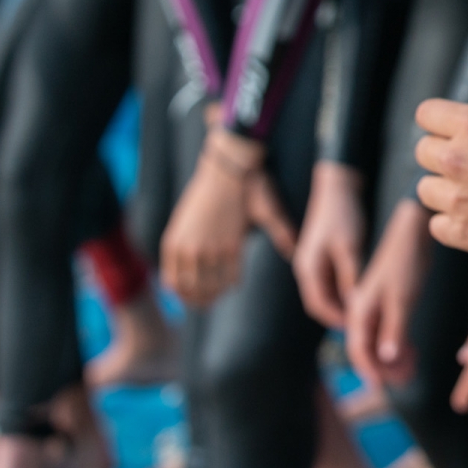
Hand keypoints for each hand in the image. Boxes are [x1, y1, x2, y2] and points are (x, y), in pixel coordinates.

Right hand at [160, 128, 292, 305]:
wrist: (225, 167)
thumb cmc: (251, 188)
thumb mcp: (270, 212)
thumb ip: (282, 234)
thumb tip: (298, 253)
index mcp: (232, 247)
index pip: (228, 283)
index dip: (227, 288)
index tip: (228, 288)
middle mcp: (208, 249)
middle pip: (205, 289)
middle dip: (209, 297)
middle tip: (210, 299)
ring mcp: (188, 245)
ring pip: (186, 285)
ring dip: (190, 295)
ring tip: (195, 296)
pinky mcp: (174, 238)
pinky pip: (169, 272)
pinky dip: (173, 284)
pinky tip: (178, 287)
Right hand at [293, 162, 364, 327]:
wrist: (337, 185)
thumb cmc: (343, 215)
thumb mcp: (350, 248)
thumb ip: (349, 277)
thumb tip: (353, 304)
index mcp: (309, 268)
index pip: (319, 305)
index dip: (336, 320)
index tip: (355, 331)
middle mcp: (307, 267)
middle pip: (320, 301)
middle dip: (337, 316)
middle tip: (360, 328)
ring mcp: (312, 260)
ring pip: (325, 291)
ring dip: (340, 304)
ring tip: (361, 315)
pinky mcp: (321, 254)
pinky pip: (329, 280)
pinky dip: (341, 290)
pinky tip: (358, 292)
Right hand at [345, 199, 431, 387]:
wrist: (414, 229)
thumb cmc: (406, 261)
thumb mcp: (403, 298)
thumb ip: (394, 329)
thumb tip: (385, 358)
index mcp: (360, 308)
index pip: (358, 348)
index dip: (369, 370)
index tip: (382, 387)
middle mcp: (362, 308)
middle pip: (366, 347)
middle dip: (384, 367)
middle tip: (406, 380)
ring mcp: (374, 303)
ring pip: (377, 339)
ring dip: (391, 357)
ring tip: (411, 369)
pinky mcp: (387, 298)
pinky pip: (387, 328)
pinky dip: (397, 342)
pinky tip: (411, 351)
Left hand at [415, 99, 467, 286]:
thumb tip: (464, 128)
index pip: (426, 114)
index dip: (439, 124)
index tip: (451, 135)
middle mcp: (458, 157)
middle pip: (422, 152)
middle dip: (443, 157)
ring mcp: (455, 197)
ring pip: (425, 189)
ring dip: (446, 192)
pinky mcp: (459, 231)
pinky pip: (437, 224)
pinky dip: (455, 223)